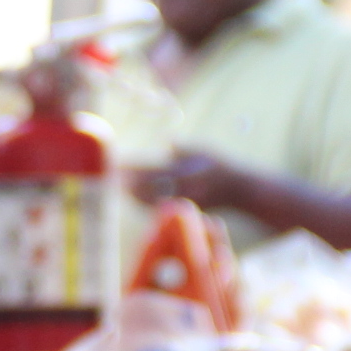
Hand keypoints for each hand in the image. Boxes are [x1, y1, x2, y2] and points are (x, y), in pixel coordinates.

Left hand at [123, 147, 256, 215]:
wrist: (239, 191)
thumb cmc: (220, 166)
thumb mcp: (205, 150)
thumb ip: (184, 148)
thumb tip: (167, 139)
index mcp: (188, 173)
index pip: (153, 171)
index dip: (133, 168)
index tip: (118, 162)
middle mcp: (183, 190)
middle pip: (148, 189)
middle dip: (128, 183)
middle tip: (111, 176)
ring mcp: (183, 203)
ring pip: (151, 202)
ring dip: (132, 195)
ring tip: (118, 186)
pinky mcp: (183, 212)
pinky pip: (158, 209)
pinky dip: (143, 203)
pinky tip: (133, 198)